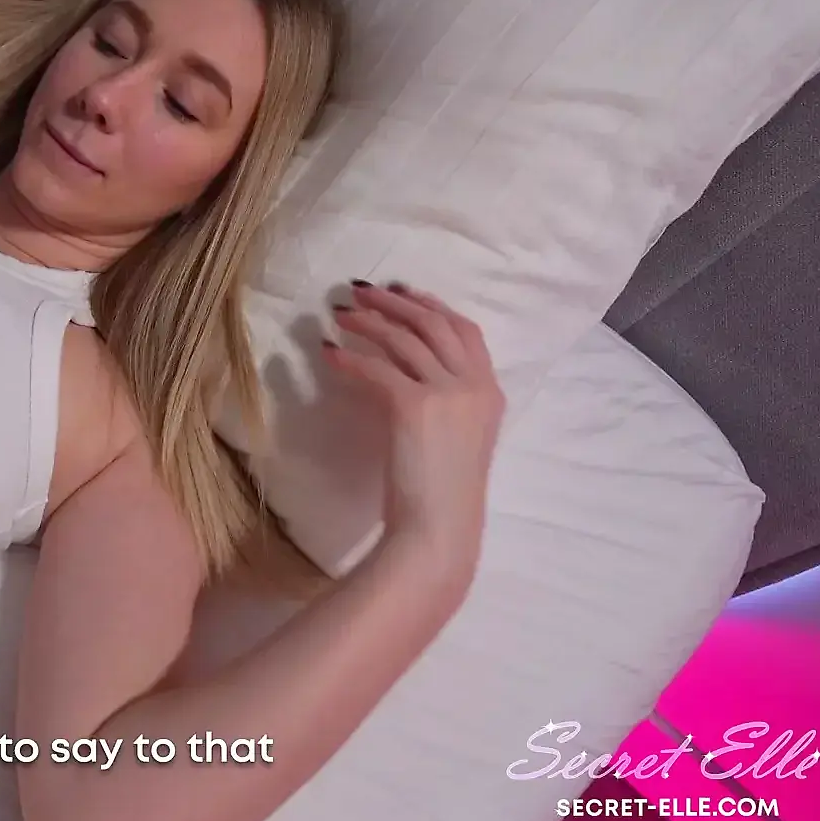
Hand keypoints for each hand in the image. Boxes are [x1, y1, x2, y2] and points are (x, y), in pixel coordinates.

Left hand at [322, 281, 504, 572]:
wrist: (440, 528)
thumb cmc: (442, 493)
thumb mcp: (456, 437)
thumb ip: (444, 403)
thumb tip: (403, 375)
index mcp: (490, 392)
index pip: (465, 331)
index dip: (432, 306)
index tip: (403, 293)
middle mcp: (475, 385)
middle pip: (435, 324)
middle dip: (396, 302)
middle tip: (361, 292)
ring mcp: (449, 393)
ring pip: (404, 339)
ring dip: (369, 322)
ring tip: (340, 315)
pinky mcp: (416, 406)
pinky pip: (377, 369)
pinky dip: (350, 358)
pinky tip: (329, 353)